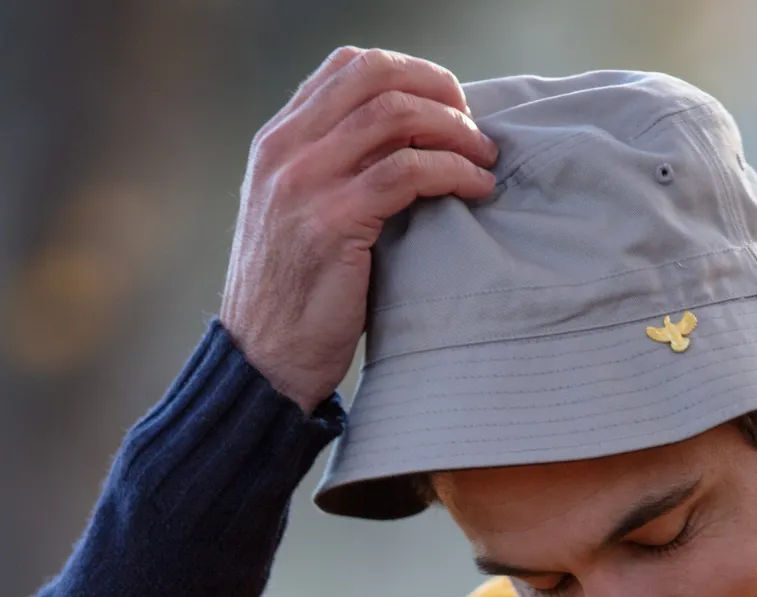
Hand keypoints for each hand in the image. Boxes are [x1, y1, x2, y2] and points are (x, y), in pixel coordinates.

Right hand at [220, 48, 497, 412]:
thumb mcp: (298, 218)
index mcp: (277, 142)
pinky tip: (476, 190)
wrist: (263, 360)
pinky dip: (452, 172)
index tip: (447, 103)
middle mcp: (286, 151)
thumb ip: (333, 174)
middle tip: (474, 128)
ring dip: (454, 131)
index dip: (409, 72)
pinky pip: (406, 172)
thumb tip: (406, 147)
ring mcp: (305, 183)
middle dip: (440, 92)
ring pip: (395, 116)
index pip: (347, 66)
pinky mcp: (333, 223)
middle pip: (376, 77)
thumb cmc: (294, 299)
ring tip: (484, 158)